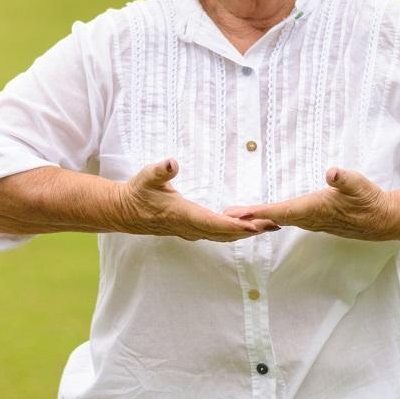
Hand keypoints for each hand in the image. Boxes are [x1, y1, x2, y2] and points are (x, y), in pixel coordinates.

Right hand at [116, 158, 277, 241]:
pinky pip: (217, 234)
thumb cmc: (137, 192)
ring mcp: (191, 231)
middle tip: (274, 225)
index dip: (234, 225)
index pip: (213, 222)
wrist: (124, 212)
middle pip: (225, 232)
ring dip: (246, 233)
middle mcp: (189, 227)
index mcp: (182, 214)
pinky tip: (246, 229)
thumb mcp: (146, 176)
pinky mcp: (192, 230)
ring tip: (268, 228)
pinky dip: (235, 232)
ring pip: (223, 236)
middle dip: (250, 230)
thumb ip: (160, 170)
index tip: (253, 226)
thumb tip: (171, 162)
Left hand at [224, 167, 399, 240]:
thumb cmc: (371, 201)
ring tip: (235, 216)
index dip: (260, 212)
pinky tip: (261, 219)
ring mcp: (311, 221)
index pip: (283, 211)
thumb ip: (345, 179)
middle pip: (273, 218)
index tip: (240, 215)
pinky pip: (285, 220)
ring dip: (257, 219)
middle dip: (249, 218)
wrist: (382, 220)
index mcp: (316, 209)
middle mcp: (310, 218)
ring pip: (278, 220)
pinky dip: (270, 218)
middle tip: (224, 216)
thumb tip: (332, 172)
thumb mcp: (361, 185)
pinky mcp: (313, 220)